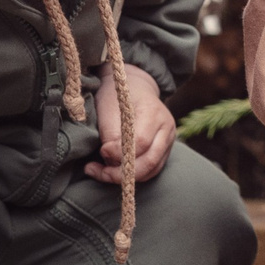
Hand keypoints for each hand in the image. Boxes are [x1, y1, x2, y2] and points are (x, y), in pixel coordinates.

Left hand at [85, 61, 173, 184]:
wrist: (133, 87)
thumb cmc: (117, 96)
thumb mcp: (108, 108)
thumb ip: (111, 134)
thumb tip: (111, 160)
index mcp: (154, 112)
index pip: (140, 142)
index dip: (119, 153)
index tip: (101, 151)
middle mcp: (166, 128)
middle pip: (149, 161)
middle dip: (121, 173)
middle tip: (96, 171)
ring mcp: (168, 140)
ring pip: (151, 170)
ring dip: (125, 177)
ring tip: (101, 172)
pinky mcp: (164, 151)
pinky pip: (151, 170)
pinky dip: (132, 175)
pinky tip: (113, 172)